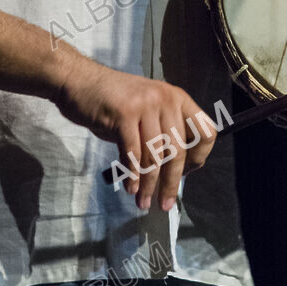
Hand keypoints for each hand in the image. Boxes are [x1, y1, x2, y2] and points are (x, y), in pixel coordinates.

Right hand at [50, 54, 215, 212]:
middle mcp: (166, 99)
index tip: (185, 176)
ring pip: (155, 155)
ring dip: (149, 184)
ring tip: (143, 201)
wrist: (80, 81)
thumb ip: (163, 134)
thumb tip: (174, 173)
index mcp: (178, 99)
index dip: (198, 158)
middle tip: (165, 203)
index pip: (206, 131)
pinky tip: (130, 187)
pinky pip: (133, 152)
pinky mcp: (124, 112)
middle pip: (179, 150)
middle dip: (171, 182)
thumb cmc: (114, 101)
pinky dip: (132, 175)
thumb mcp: (147, 112)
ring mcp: (146, 104)